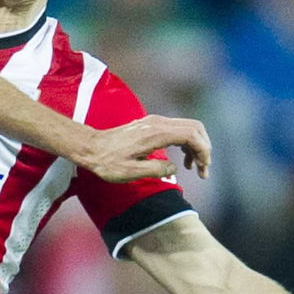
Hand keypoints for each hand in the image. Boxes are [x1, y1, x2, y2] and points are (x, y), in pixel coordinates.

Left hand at [77, 114, 210, 183]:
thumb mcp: (131, 172)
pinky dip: (185, 143)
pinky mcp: (151, 125)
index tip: (203, 169)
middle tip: (202, 169)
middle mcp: (158, 123)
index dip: (203, 151)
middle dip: (204, 148)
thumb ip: (156, 170)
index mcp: (156, 133)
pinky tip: (182, 160)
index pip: (192, 135)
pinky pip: (177, 129)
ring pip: (187, 128)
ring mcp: (154, 122)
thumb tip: (174, 168)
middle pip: (195, 128)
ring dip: (196, 146)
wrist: (90, 147)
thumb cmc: (107, 162)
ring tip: (195, 167)